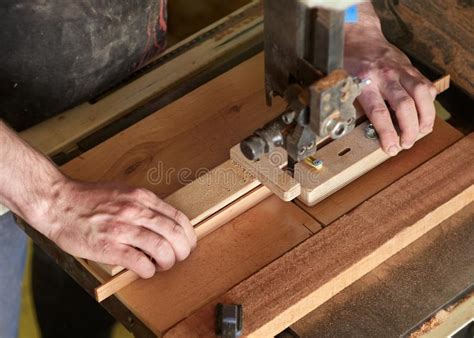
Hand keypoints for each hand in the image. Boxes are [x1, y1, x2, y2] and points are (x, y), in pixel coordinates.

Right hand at [37, 179, 196, 278]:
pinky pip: (140, 263)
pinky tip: (145, 270)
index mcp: (141, 197)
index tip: (188, 243)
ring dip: (167, 261)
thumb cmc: (89, 199)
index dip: (188, 234)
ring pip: (161, 248)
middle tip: (179, 257)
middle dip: (183, 250)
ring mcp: (122, 228)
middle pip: (174, 234)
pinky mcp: (108, 247)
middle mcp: (135, 210)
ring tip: (162, 265)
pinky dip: (148, 270)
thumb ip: (144, 205)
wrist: (58, 203)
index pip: (177, 217)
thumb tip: (164, 223)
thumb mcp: (124, 192)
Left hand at [344, 4, 436, 155]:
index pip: (379, 112)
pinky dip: (429, 103)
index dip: (387, 133)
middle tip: (406, 144)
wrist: (359, 37)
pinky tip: (424, 114)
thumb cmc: (349, 63)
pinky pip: (427, 86)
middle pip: (405, 106)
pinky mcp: (411, 68)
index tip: (391, 148)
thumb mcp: (343, 83)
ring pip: (422, 95)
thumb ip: (350, 104)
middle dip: (409, 129)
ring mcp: (401, 70)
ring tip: (421, 132)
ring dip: (425, 117)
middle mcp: (385, 76)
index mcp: (365, 81)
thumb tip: (354, 132)